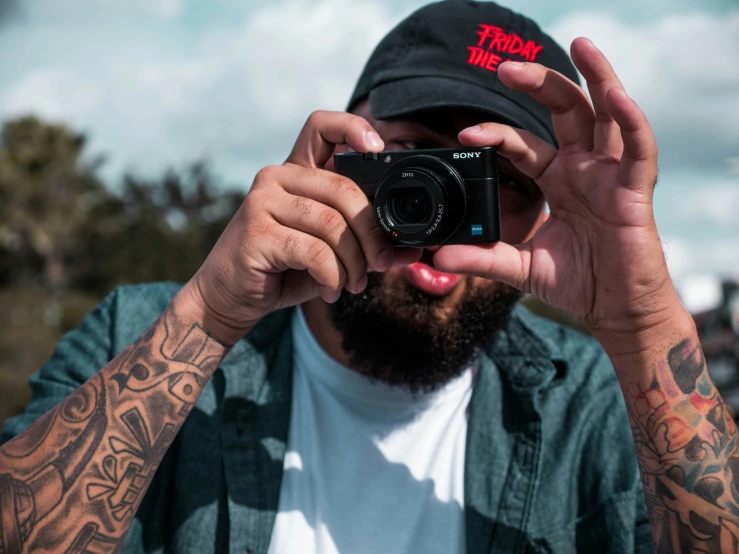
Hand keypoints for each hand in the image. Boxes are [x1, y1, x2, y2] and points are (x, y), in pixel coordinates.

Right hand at [181, 111, 420, 344]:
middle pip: (344, 189)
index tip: (379, 149)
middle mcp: (277, 177)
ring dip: (353, 263)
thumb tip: (415, 249)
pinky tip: (330, 290)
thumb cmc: (282, 271)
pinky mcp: (256, 231)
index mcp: (296, 173)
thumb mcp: (333, 256)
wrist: (228, 298)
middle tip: (378, 264)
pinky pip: (314, 251)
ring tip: (352, 284)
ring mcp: (262, 201)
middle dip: (372, 233)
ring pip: (332, 224)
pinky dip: (332, 276)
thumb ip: (369, 246)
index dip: (352, 127)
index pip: (321, 127)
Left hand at [433, 38, 681, 334]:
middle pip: (565, 111)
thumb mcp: (520, 267)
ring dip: (596, 78)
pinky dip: (630, 120)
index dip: (497, 134)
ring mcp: (609, 175)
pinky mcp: (634, 191)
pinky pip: (638, 149)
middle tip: (505, 67)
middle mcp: (582, 169)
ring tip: (580, 44)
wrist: (614, 312)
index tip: (465, 135)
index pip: (524, 144)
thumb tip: (435, 258)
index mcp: (556, 180)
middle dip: (538, 84)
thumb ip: (481, 258)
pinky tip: (615, 97)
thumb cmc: (576, 283)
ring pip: (605, 115)